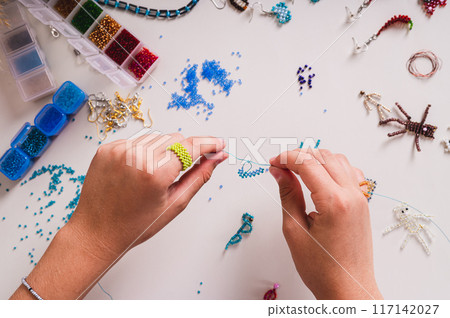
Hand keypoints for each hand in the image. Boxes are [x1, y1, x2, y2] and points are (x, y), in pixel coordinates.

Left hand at [72, 132, 226, 256]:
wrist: (96, 232)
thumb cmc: (135, 225)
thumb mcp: (174, 204)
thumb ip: (199, 176)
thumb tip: (218, 158)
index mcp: (155, 173)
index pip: (191, 147)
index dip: (208, 144)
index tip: (218, 144)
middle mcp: (136, 156)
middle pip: (175, 138)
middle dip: (184, 150)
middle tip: (181, 170)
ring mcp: (119, 150)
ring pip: (156, 137)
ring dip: (163, 151)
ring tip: (154, 176)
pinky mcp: (107, 148)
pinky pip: (136, 141)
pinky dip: (143, 152)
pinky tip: (138, 172)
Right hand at [269, 149, 381, 299]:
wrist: (348, 289)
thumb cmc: (322, 268)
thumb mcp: (295, 231)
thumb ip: (287, 195)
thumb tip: (278, 171)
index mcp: (334, 202)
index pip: (307, 163)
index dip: (286, 158)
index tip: (272, 163)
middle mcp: (352, 195)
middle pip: (323, 156)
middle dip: (298, 155)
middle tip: (280, 167)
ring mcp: (360, 198)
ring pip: (338, 160)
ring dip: (315, 159)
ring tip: (296, 171)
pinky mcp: (362, 203)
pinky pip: (350, 172)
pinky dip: (332, 167)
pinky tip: (319, 178)